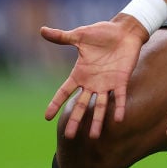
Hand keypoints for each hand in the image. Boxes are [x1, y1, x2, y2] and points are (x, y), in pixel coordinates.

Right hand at [40, 18, 146, 138]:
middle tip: (69, 137)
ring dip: (97, 121)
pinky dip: (118, 108)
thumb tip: (41, 30)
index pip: (64, 91)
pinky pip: (119, 97)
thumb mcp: (80, 36)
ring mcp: (107, 83)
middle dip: (76, 120)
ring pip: (100, 106)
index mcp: (80, 73)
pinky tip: (118, 120)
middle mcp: (92, 82)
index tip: (47, 117)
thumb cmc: (102, 33)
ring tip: (94, 137)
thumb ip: (62, 37)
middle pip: (81, 105)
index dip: (56, 103)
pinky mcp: (121, 80)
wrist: (124, 31)